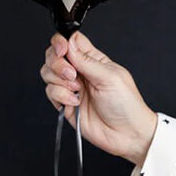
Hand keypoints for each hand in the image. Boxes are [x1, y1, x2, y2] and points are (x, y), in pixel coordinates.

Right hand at [40, 31, 157, 166]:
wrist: (127, 134)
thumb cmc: (127, 104)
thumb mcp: (109, 77)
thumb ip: (86, 61)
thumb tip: (69, 43)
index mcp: (93, 59)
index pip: (71, 41)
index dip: (62, 41)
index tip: (62, 50)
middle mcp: (80, 71)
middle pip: (54, 55)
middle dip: (57, 62)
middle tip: (72, 74)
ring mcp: (71, 87)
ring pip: (48, 73)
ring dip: (59, 80)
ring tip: (76, 89)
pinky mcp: (65, 103)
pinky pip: (50, 92)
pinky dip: (60, 96)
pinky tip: (75, 102)